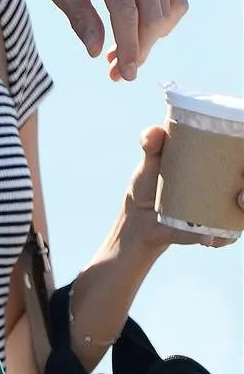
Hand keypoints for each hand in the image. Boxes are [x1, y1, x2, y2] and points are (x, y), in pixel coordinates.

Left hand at [35, 0, 186, 81]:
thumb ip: (79, 16)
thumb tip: (96, 52)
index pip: (127, 12)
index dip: (128, 47)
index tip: (125, 74)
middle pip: (152, 14)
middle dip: (139, 49)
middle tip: (118, 72)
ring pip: (168, 8)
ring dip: (151, 39)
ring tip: (125, 53)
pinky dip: (164, 19)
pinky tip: (143, 31)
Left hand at [120, 126, 240, 253]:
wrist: (139, 216)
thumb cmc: (149, 181)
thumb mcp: (151, 160)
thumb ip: (151, 143)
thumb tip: (153, 134)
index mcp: (220, 162)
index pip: (241, 159)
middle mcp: (228, 184)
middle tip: (241, 197)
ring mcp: (223, 207)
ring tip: (231, 218)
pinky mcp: (215, 227)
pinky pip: (228, 234)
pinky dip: (224, 237)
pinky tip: (210, 239)